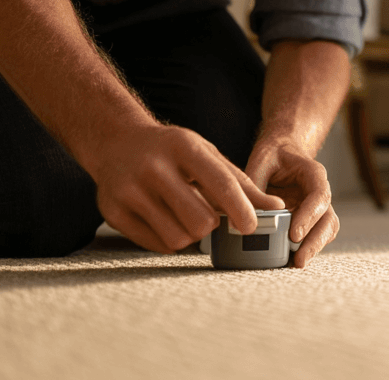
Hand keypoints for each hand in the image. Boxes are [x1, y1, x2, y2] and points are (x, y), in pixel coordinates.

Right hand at [89, 124, 284, 253]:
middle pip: (200, 220)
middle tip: (207, 217)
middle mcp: (153, 167)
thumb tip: (276, 207)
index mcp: (183, 147)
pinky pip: (157, 245)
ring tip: (184, 216)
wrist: (116, 142)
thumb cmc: (172, 151)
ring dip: (190, 235)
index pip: (219, 183)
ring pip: (179, 238)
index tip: (251, 227)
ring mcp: (129, 190)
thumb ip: (240, 182)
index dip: (240, 209)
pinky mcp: (113, 212)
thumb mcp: (206, 155)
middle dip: (211, 226)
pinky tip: (165, 220)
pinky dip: (169, 240)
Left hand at [246, 135, 337, 267]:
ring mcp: (317, 208)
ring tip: (295, 264)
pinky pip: (314, 235)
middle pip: (328, 218)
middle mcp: (320, 192)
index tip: (294, 234)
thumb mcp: (260, 162)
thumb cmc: (272, 155)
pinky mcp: (309, 219)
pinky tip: (291, 260)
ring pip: (326, 230)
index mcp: (313, 173)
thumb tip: (242, 218)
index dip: (309, 215)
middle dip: (315, 241)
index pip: (319, 195)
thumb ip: (254, 188)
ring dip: (313, 248)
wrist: (281, 153)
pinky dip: (306, 248)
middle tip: (298, 260)